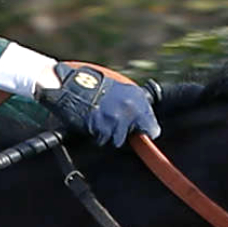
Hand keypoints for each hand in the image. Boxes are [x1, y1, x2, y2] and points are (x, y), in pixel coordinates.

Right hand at [43, 61, 158, 147]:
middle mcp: (130, 110)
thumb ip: (136, 106)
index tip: (144, 134)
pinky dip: (97, 134)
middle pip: (134, 137)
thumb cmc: (97, 87)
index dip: (147, 132)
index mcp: (138, 99)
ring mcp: (117, 120)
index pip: (152, 128)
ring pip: (117, 140)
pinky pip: (102, 139)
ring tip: (101, 121)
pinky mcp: (103, 128)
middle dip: (125, 132)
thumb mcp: (124, 91)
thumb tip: (146, 126)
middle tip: (114, 123)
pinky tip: (93, 122)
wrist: (75, 86)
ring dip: (109, 134)